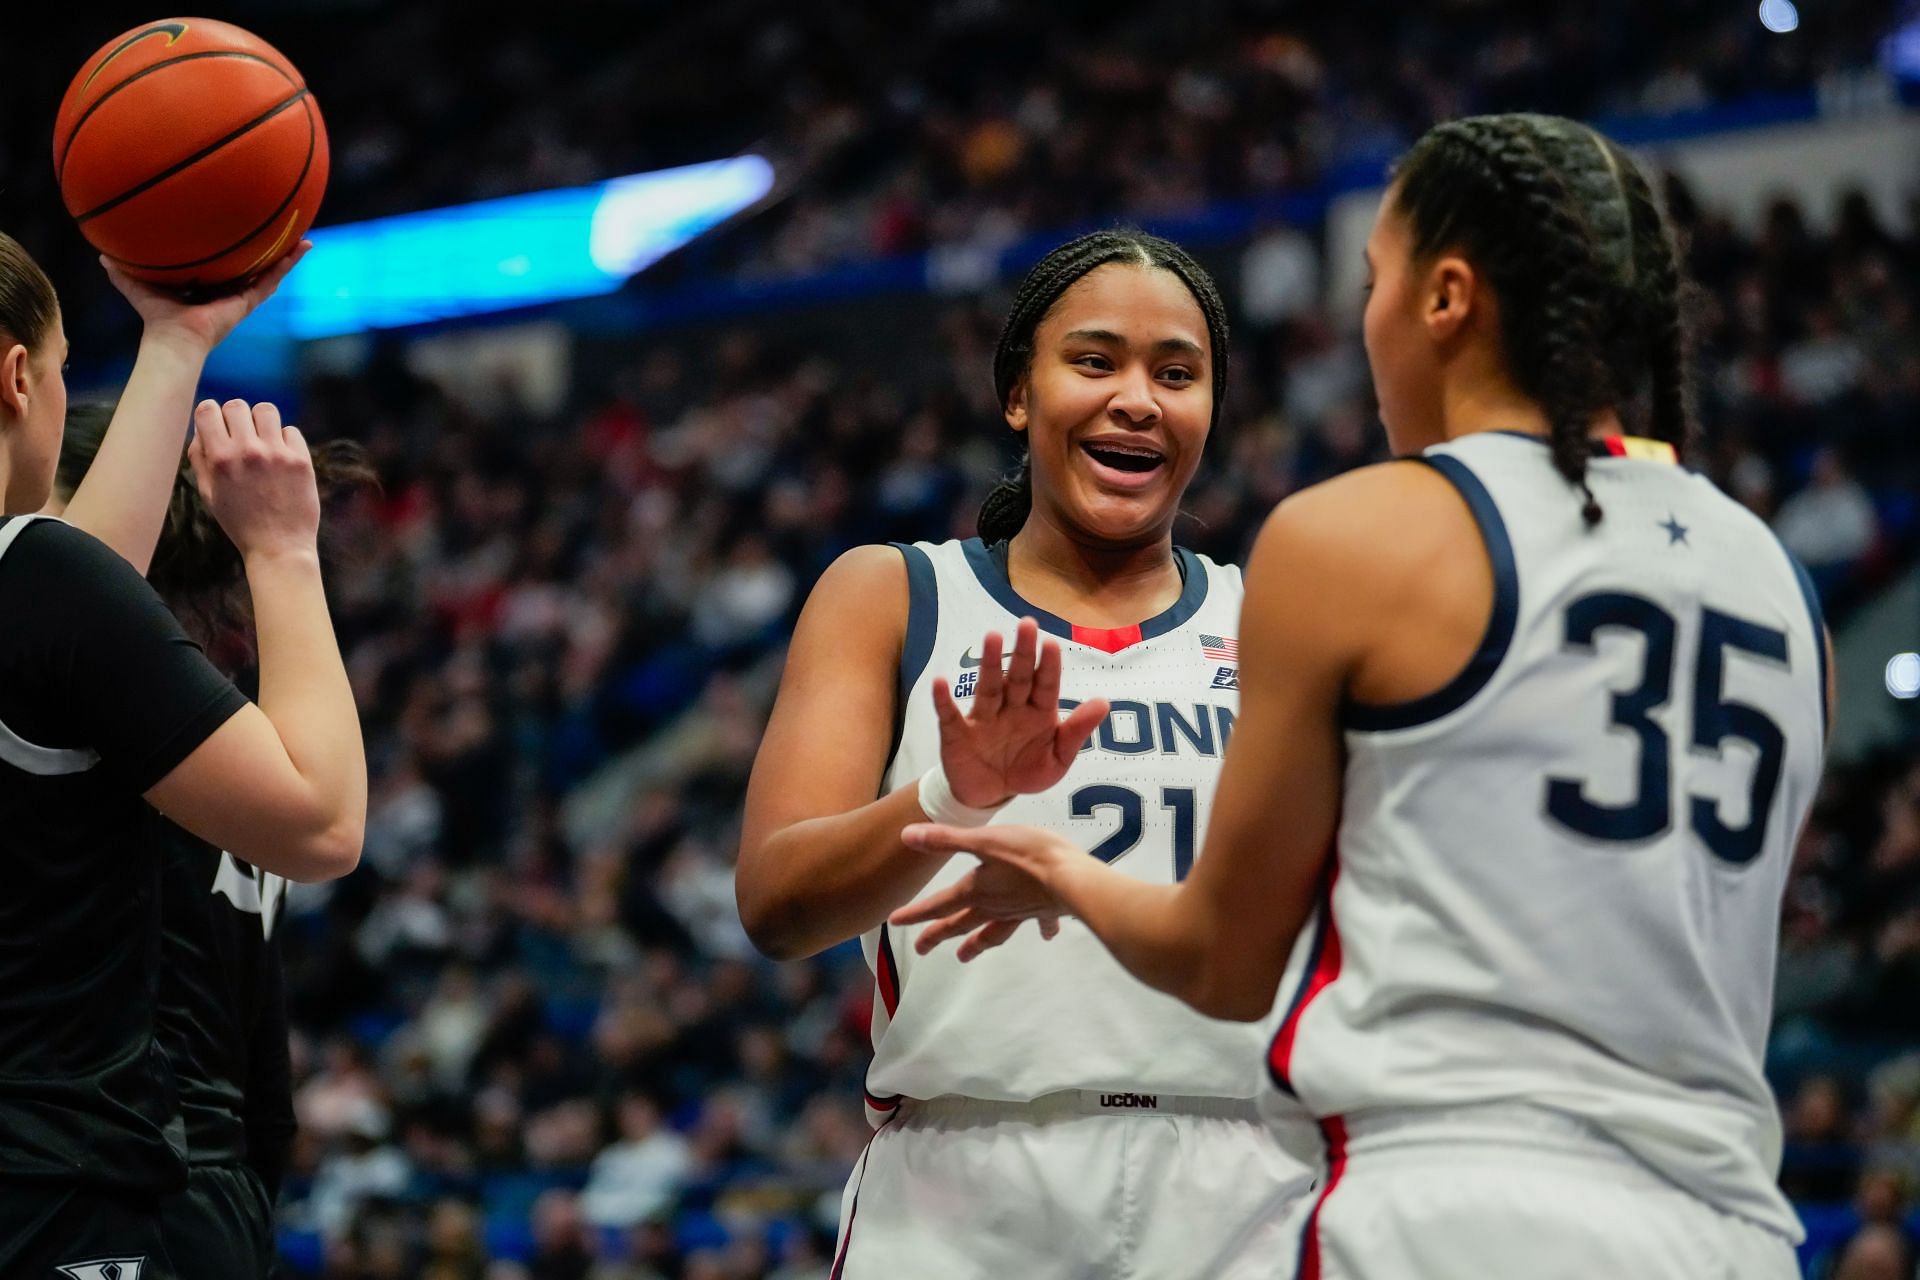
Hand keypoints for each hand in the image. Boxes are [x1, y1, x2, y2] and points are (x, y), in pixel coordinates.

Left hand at [104, 242, 309, 354]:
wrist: (174, 339)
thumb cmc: (155, 318)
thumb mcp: (137, 285)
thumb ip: (121, 271)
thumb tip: (101, 253)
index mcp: (206, 288)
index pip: (224, 267)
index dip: (233, 252)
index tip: (241, 234)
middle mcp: (228, 292)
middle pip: (251, 267)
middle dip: (265, 252)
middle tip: (278, 232)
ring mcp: (242, 297)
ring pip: (269, 272)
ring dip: (286, 256)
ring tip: (302, 238)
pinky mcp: (249, 301)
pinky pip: (272, 279)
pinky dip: (288, 263)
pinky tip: (301, 247)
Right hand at [188, 398, 319, 560]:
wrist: (278, 547)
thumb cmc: (240, 522)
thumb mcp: (208, 493)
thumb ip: (200, 458)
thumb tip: (202, 430)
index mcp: (220, 458)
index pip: (208, 410)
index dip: (210, 414)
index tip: (217, 425)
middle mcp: (248, 451)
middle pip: (237, 405)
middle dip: (235, 417)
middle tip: (241, 435)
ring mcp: (277, 454)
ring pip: (266, 410)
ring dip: (262, 421)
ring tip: (263, 440)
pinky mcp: (301, 460)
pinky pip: (291, 431)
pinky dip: (285, 440)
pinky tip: (282, 458)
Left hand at [892, 823, 1086, 960]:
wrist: (1072, 879)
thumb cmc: (1029, 855)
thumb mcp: (984, 840)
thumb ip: (946, 840)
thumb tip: (907, 836)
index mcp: (976, 890)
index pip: (939, 904)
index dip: (915, 913)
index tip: (894, 922)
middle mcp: (994, 905)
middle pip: (960, 924)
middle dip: (938, 935)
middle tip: (920, 949)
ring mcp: (1019, 911)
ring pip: (992, 931)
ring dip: (976, 943)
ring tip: (964, 956)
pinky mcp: (1044, 909)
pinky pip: (1039, 922)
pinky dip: (1041, 928)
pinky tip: (1046, 935)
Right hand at [934, 617, 1108, 808]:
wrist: (990, 794)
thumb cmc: (1026, 770)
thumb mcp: (1057, 759)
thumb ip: (1076, 732)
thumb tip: (1104, 703)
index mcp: (1038, 712)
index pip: (1045, 685)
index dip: (1048, 665)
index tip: (1051, 643)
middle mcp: (1011, 708)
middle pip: (1017, 677)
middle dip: (1022, 651)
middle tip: (1027, 624)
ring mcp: (984, 718)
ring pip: (988, 688)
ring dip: (989, 664)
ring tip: (992, 637)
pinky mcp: (958, 733)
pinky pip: (950, 715)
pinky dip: (944, 700)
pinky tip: (941, 683)